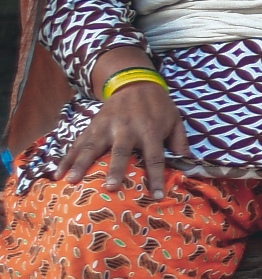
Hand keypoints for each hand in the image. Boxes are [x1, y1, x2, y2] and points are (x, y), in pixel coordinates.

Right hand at [61, 77, 184, 197]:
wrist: (135, 82)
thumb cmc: (159, 106)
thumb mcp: (176, 120)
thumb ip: (181, 143)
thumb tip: (188, 166)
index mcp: (150, 130)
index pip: (155, 157)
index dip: (156, 176)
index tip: (157, 195)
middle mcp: (127, 129)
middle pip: (121, 152)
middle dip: (116, 170)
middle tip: (110, 187)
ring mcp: (106, 127)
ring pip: (92, 147)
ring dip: (80, 164)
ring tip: (70, 181)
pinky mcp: (92, 126)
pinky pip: (78, 143)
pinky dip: (66, 157)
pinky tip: (57, 172)